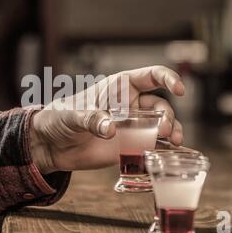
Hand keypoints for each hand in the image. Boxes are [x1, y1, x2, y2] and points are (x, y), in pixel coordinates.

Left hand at [30, 66, 184, 173]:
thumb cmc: (60, 118)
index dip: (168, 79)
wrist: (52, 144)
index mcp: (120, 88)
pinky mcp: (129, 146)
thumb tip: (110, 129)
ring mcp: (132, 126)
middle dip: (168, 115)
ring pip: (162, 125)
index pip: (151, 76)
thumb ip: (91, 119)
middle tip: (165, 129)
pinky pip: (153, 146)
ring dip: (173, 131)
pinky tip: (171, 156)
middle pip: (161, 105)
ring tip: (175, 141)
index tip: (179, 89)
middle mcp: (131, 105)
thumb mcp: (73, 115)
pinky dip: (165, 150)